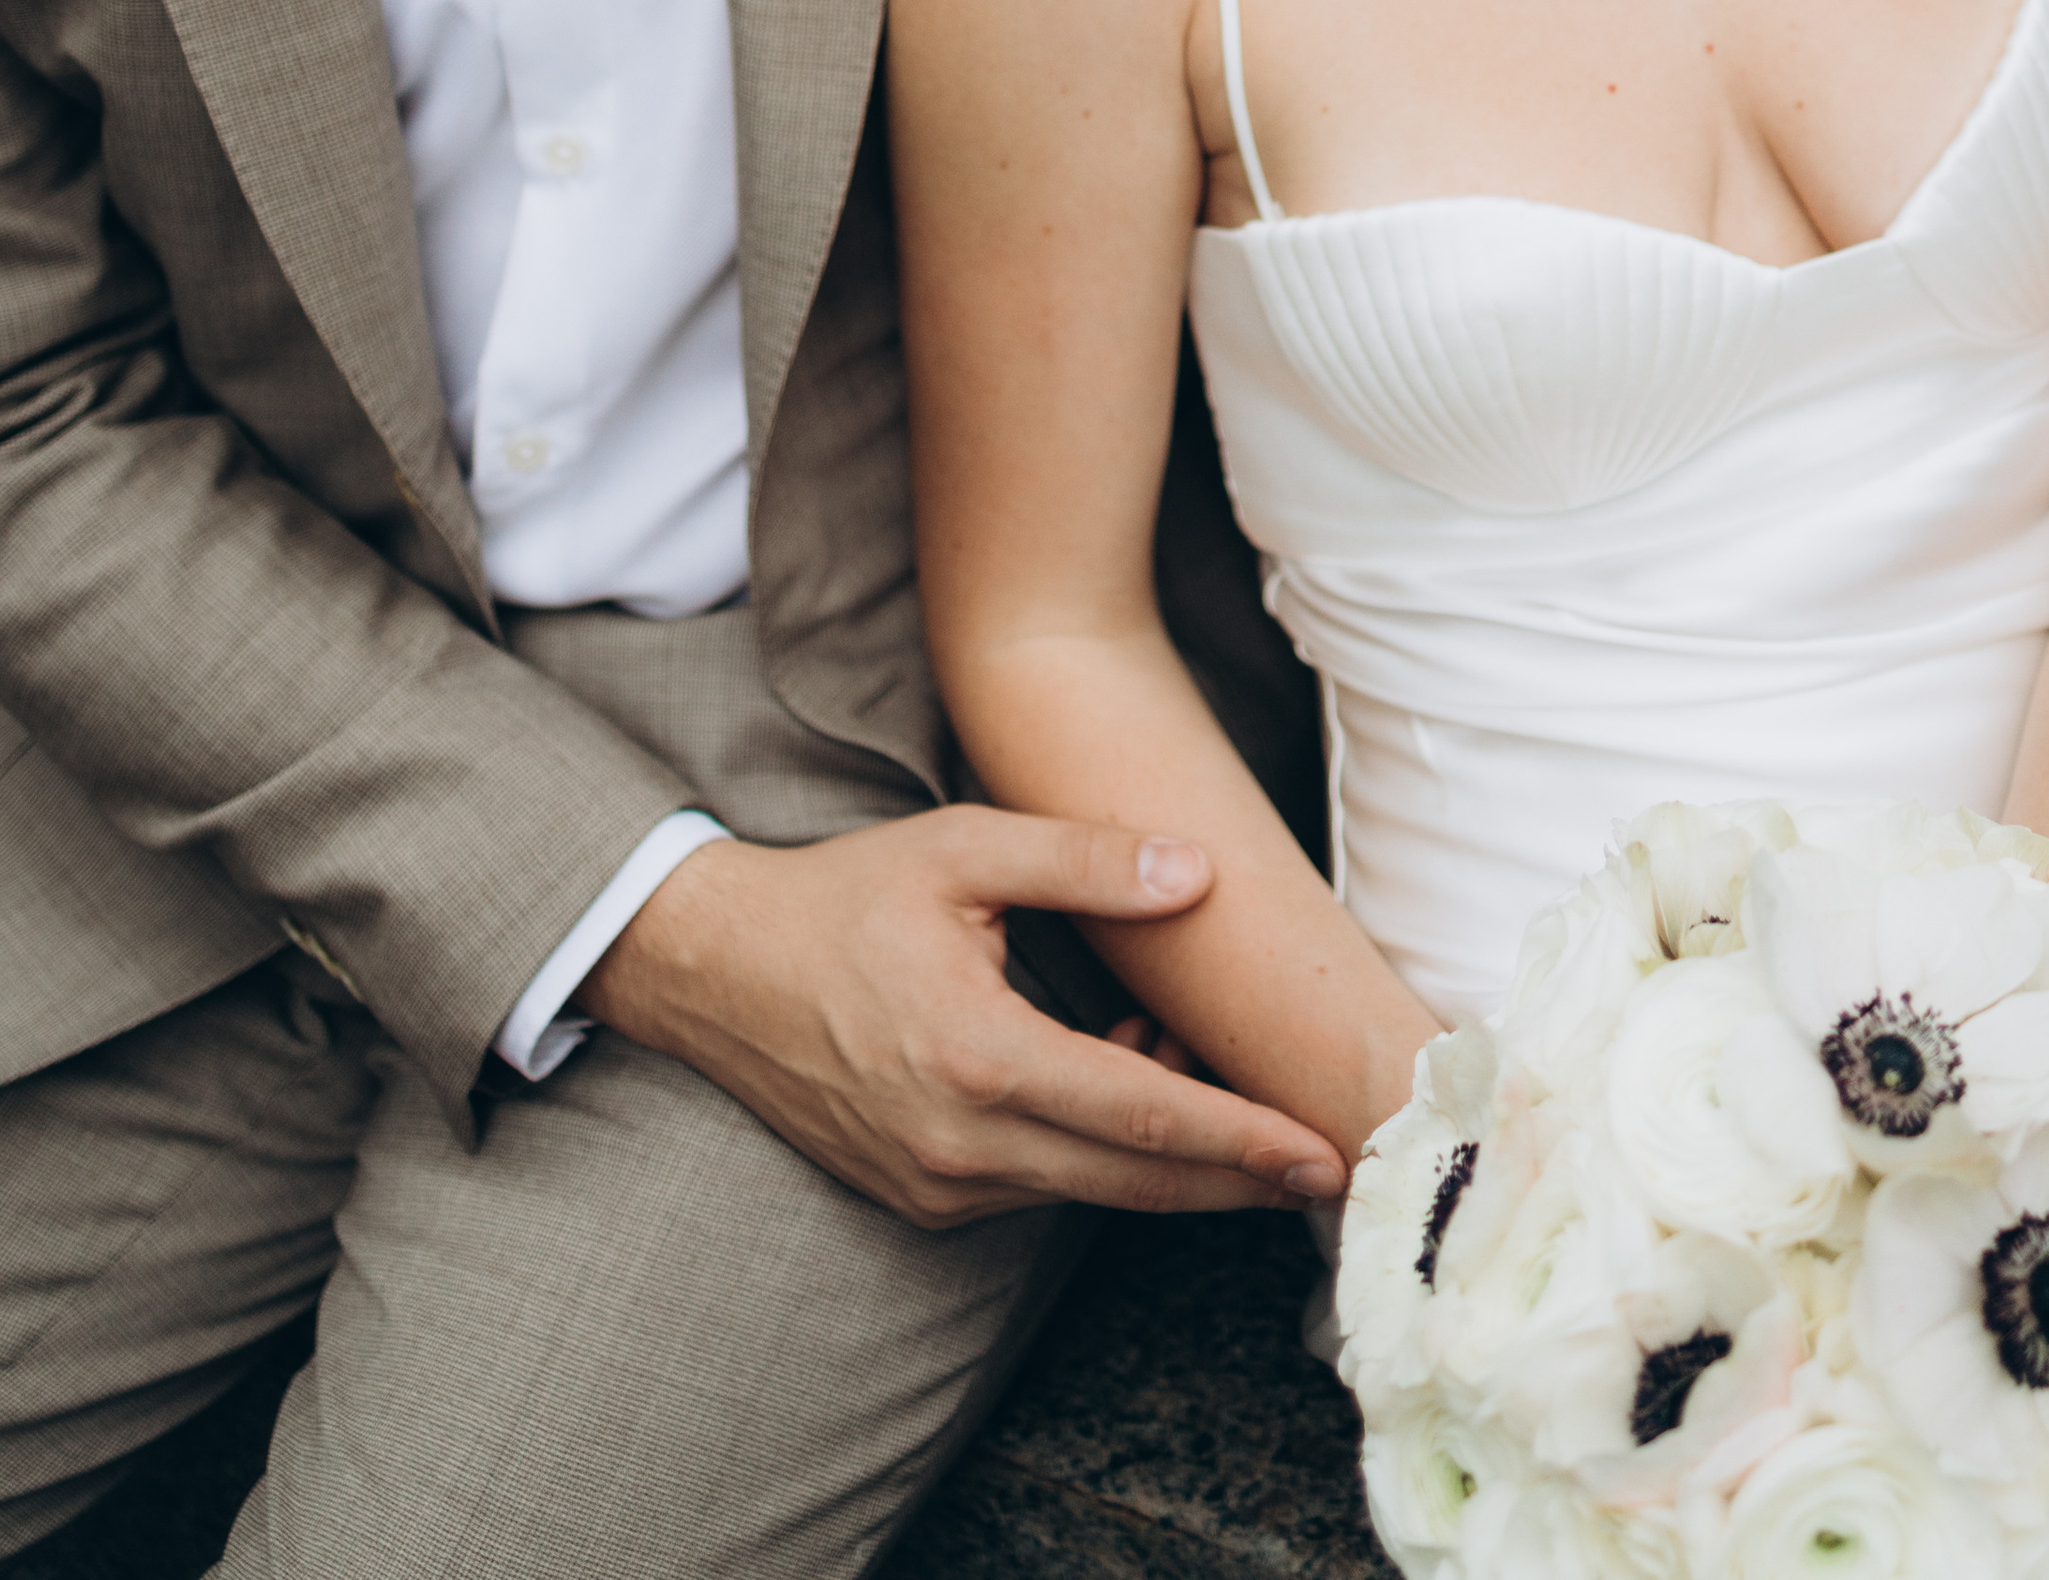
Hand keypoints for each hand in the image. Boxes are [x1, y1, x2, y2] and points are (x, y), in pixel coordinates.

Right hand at [580, 805, 1349, 1225]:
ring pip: (1090, 1190)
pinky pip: (1039, 1186)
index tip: (1321, 1154)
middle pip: (1134, 1181)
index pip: (1141, 1116)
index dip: (1241, 1140)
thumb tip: (1196, 873)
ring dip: (1166, 1154)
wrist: (718, 972)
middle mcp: (961, 1145)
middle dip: (1239, 1179)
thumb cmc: (844, 898)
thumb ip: (1083, 861)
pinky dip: (1098, 1152)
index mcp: (977, 1058)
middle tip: (1330, 1167)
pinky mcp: (923, 1197)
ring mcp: (938, 1185)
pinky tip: (1123, 1077)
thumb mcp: (962, 850)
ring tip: (1218, 1082)